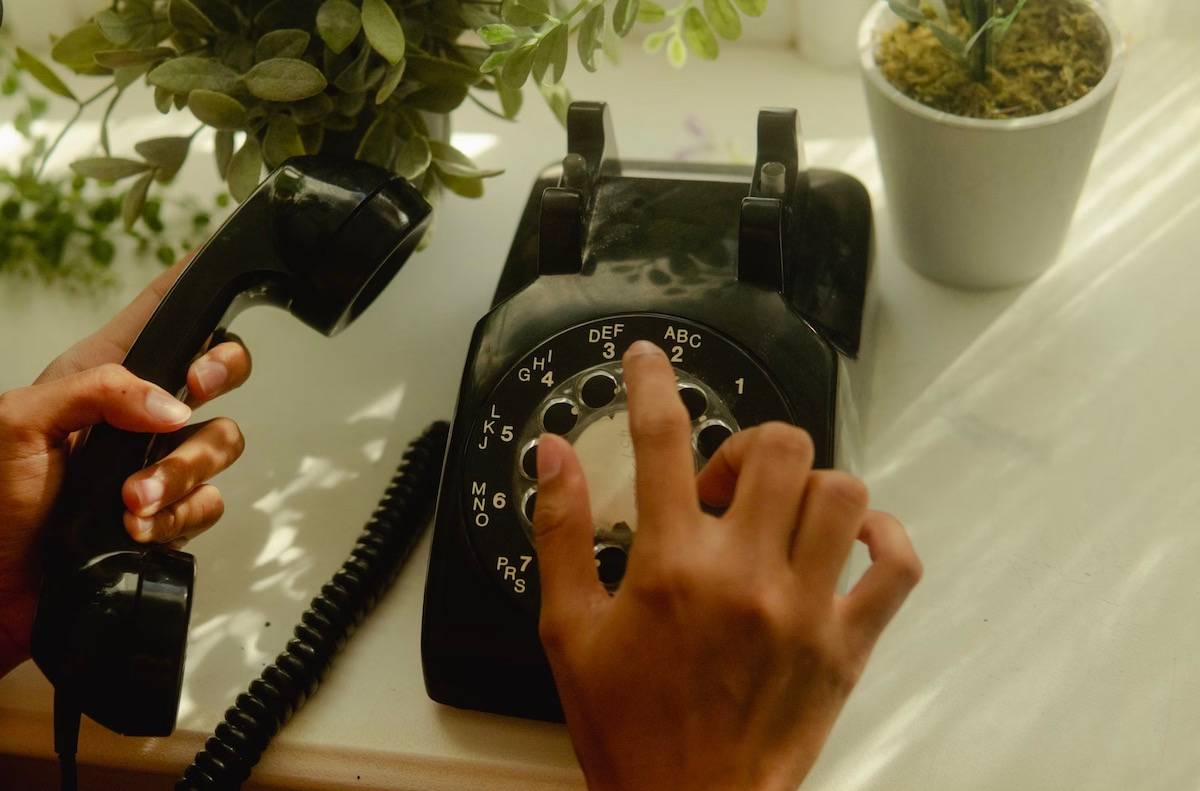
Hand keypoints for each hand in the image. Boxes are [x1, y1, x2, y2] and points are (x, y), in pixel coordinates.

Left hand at [0, 259, 251, 676]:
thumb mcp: (19, 425)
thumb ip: (98, 392)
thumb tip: (174, 404)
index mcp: (102, 373)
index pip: (162, 309)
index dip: (196, 281)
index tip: (221, 265)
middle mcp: (141, 410)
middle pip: (222, 367)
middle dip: (218, 377)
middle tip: (189, 396)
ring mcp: (160, 462)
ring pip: (223, 442)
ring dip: (181, 473)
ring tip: (132, 502)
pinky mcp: (171, 512)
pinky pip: (209, 504)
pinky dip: (176, 519)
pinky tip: (136, 530)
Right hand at [533, 341, 921, 790]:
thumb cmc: (627, 729)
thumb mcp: (567, 629)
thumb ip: (560, 531)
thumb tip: (552, 454)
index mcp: (670, 568)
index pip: (662, 439)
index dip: (653, 381)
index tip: (649, 358)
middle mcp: (744, 576)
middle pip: (777, 449)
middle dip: (746, 447)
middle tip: (719, 486)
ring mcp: (805, 609)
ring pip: (841, 492)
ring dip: (807, 485)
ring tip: (776, 515)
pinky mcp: (847, 644)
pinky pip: (896, 566)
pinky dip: (883, 536)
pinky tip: (850, 538)